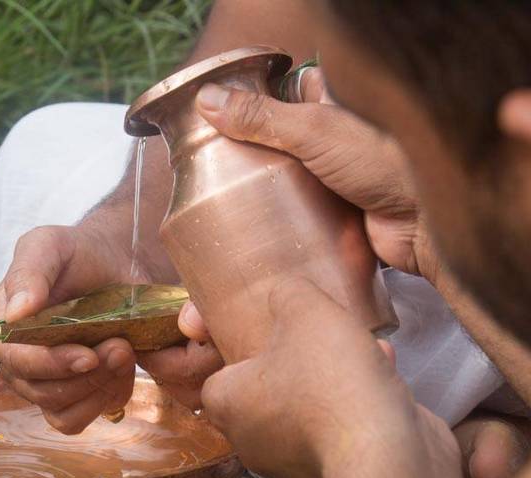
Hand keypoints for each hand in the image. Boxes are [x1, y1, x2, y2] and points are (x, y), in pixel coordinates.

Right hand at [0, 223, 223, 431]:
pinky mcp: (69, 396)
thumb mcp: (50, 245)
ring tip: (126, 355)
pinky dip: (102, 401)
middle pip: (40, 391)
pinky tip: (121, 373)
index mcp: (0, 326)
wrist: (115, 264)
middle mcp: (15, 360)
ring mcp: (41, 382)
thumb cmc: (78, 253)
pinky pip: (76, 418)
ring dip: (98, 389)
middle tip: (122, 348)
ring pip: (59, 411)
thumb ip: (29, 272)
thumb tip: (14, 313)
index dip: (51, 363)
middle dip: (85, 376)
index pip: (16, 360)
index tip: (88, 355)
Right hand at [196, 70, 440, 282]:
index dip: (251, 101)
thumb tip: (209, 100)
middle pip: (279, 139)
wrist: (429, 225)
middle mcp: (333, 138)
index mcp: (332, 105)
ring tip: (224, 194)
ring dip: (263, 187)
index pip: (282, 92)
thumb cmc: (385, 164)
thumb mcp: (315, 131)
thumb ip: (261, 117)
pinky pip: (298, 209)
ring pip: (286, 178)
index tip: (216, 114)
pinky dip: (279, 216)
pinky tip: (253, 222)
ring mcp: (334, 175)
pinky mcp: (334, 210)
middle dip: (251, 151)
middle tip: (215, 161)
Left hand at [198, 278, 455, 477]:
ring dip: (331, 377)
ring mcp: (292, 463)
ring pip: (306, 407)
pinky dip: (356, 401)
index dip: (239, 350)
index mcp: (227, 404)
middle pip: (264, 389)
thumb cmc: (327, 380)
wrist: (383, 451)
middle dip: (293, 361)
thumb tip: (284, 293)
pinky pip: (339, 427)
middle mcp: (251, 440)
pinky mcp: (336, 472)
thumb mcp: (302, 308)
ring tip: (357, 346)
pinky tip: (382, 370)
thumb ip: (287, 293)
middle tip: (314, 337)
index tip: (265, 332)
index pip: (219, 375)